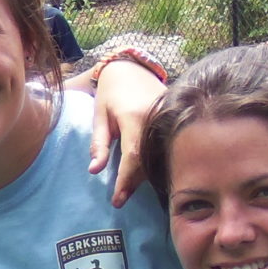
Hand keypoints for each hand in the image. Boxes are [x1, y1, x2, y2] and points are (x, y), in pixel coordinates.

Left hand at [89, 57, 166, 205]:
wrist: (131, 69)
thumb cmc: (110, 93)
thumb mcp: (99, 116)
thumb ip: (99, 143)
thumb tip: (94, 171)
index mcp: (135, 117)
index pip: (133, 156)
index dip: (126, 180)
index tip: (117, 199)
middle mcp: (155, 118)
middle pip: (148, 160)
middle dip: (133, 183)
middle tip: (120, 199)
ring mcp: (167, 119)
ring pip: (158, 155)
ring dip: (143, 176)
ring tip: (127, 190)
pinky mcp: (172, 119)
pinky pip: (164, 146)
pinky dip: (154, 162)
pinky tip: (143, 175)